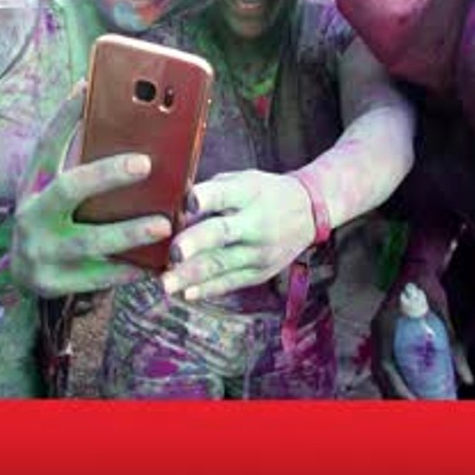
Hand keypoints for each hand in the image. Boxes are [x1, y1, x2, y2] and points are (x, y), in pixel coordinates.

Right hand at [12, 85, 166, 296]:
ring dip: (128, 232)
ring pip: (88, 242)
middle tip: (145, 163)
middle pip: (68, 189)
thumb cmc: (53, 218)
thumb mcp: (53, 188)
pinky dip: (128, 270)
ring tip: (163, 224)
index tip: (88, 87)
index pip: (46, 143)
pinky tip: (156, 263)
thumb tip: (127, 124)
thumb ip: (80, 163)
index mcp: (33, 184)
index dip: (65, 115)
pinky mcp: (52, 283)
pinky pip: (98, 278)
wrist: (21, 273)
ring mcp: (39, 251)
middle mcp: (31, 214)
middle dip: (106, 175)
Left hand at [161, 170, 315, 300]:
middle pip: (222, 233)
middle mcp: (256, 223)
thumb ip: (210, 193)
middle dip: (196, 244)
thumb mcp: (241, 180)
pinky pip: (231, 282)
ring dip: (191, 276)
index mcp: (248, 193)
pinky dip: (208, 289)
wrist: (309, 212)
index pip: (225, 194)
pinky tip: (187, 294)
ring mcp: (260, 251)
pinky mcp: (260, 272)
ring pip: (222, 264)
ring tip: (165, 284)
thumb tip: (174, 213)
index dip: (207, 198)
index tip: (189, 203)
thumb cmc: (261, 192)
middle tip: (173, 253)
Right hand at [371, 267, 473, 398]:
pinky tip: (411, 390)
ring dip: (395, 390)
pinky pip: (388, 364)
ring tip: (414, 406)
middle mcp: (378, 334)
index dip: (398, 390)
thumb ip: (454, 347)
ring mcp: (380, 335)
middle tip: (416, 412)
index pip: (386, 367)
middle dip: (397, 396)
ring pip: (383, 371)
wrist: (417, 266)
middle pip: (381, 374)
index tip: (414, 405)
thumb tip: (467, 380)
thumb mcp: (444, 317)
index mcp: (385, 328)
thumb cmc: (428, 288)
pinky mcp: (387, 336)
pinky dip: (397, 380)